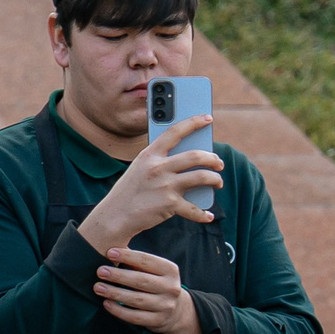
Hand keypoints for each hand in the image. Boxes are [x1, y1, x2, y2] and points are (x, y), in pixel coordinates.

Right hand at [76, 115, 222, 254]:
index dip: (194, 122)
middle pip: (195, 156)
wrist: (116, 216)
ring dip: (215, 179)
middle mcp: (158, 167)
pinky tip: (208, 215)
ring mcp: (165, 186)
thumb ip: (160, 161)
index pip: (175, 131)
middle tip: (218, 163)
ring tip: (218, 182)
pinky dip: (204, 214)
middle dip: (213, 158)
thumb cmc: (130, 191)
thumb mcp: (140, 168)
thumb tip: (190, 161)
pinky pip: (194, 209)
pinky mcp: (170, 205)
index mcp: (150, 154)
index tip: (207, 118)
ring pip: (202, 177)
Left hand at [94, 247, 204, 333]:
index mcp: (170, 270)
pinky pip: (136, 317)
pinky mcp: (158, 321)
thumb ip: (136, 262)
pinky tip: (106, 303)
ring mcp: (166, 306)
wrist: (175, 310)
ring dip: (115, 293)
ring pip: (137, 300)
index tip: (109, 252)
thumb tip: (110, 250)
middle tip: (100, 271)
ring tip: (98, 287)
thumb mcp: (153, 270)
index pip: (147, 261)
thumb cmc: (156, 283)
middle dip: (119, 276)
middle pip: (141, 281)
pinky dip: (119, 311)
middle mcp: (171, 288)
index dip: (128, 256)